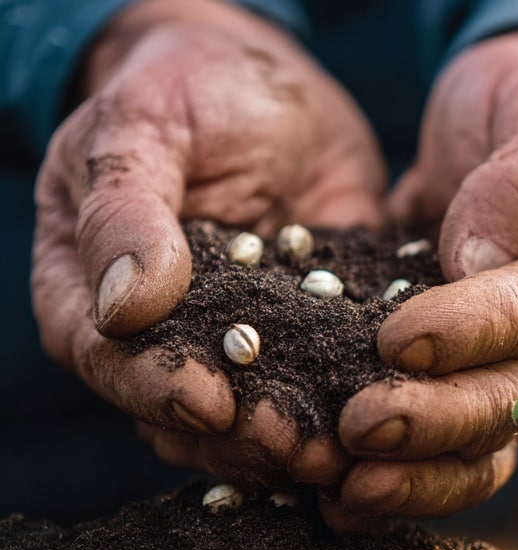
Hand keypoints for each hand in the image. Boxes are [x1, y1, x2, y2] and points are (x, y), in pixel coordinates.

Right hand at [33, 0, 386, 486]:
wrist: (272, 91)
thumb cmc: (189, 92)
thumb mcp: (146, 126)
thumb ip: (126, 210)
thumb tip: (124, 307)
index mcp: (94, 297)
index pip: (110, 363)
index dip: (157, 391)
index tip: (211, 404)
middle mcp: (164, 344)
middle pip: (187, 419)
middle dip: (245, 439)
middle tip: (301, 448)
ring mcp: (238, 358)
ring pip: (256, 426)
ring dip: (300, 446)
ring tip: (349, 453)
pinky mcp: (306, 353)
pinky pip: (322, 395)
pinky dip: (348, 416)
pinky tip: (386, 424)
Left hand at [326, 29, 517, 526]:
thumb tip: (484, 255)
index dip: (480, 331)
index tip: (400, 338)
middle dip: (439, 419)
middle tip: (359, 425)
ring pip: (487, 451)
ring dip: (419, 478)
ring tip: (348, 491)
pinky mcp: (479, 398)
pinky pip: (452, 459)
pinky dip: (403, 486)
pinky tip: (342, 503)